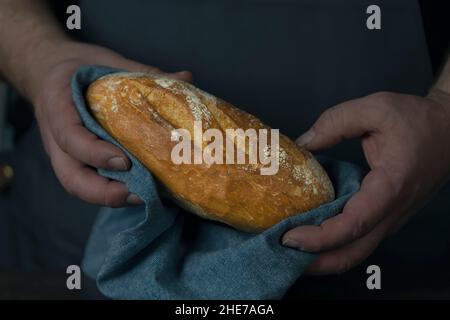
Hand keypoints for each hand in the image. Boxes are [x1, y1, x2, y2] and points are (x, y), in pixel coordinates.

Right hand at [28, 41, 192, 206]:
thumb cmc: (78, 65)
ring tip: (144, 197)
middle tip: (139, 193)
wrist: (49, 70)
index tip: (125, 161)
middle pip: (70, 177)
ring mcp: (63, 153)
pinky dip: (111, 190)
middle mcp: (55, 136)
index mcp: (58, 105)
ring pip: (77, 186)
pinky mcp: (75, 160)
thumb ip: (141, 72)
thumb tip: (186, 77)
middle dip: (103, 193)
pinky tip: (139, 190)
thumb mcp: (106, 60)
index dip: (94, 153)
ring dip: (110, 198)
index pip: (69, 136)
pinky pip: (88, 181)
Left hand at [282, 90, 449, 274]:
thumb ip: (336, 122)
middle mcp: (392, 212)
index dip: (320, 237)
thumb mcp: (376, 108)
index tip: (289, 237)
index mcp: (391, 187)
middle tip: (281, 255)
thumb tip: (303, 144)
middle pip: (353, 253)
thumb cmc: (417, 120)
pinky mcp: (385, 216)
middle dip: (316, 262)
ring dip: (323, 258)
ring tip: (290, 253)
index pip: (354, 224)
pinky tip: (311, 236)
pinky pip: (358, 239)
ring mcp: (390, 218)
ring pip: (356, 251)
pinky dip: (333, 245)